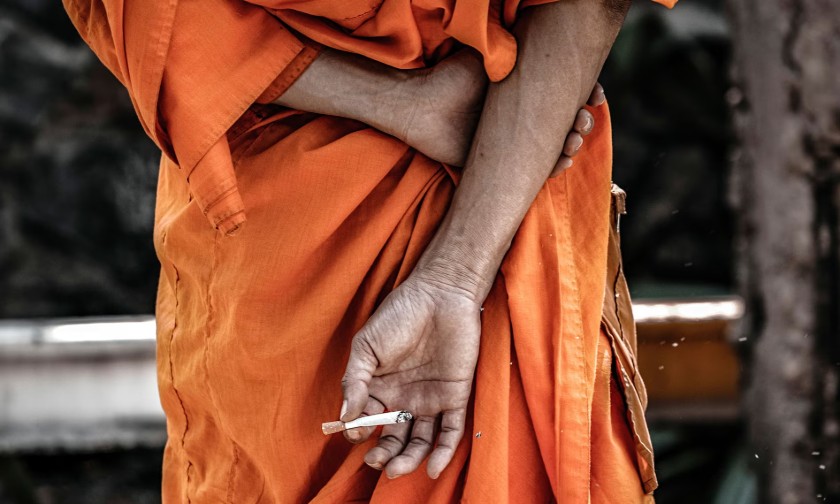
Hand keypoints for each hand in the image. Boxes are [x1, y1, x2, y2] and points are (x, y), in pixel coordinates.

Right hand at [340, 273, 480, 478]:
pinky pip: (451, 432)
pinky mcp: (455, 397)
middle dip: (383, 454)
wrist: (439, 294)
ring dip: (408, 459)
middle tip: (376, 461)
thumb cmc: (399, 314)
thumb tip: (344, 416)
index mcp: (380, 387)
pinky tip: (433, 468)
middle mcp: (404, 399)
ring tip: (396, 469)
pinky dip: (443, 453)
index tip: (354, 434)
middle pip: (394, 438)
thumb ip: (354, 381)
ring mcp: (430, 399)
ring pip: (420, 442)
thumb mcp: (366, 346)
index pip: (367, 421)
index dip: (359, 432)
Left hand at [404, 51, 605, 168]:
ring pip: (553, 149)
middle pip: (564, 124)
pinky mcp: (500, 166)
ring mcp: (511, 144)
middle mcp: (520, 119)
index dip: (585, 96)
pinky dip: (552, 168)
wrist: (422, 107)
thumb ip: (518, 48)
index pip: (563, 95)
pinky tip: (562, 162)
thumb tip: (548, 27)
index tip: (597, 95)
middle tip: (584, 120)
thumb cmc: (452, 78)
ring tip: (573, 140)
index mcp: (523, 93)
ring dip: (571, 146)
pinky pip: (534, 172)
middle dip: (582, 123)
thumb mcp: (493, 57)